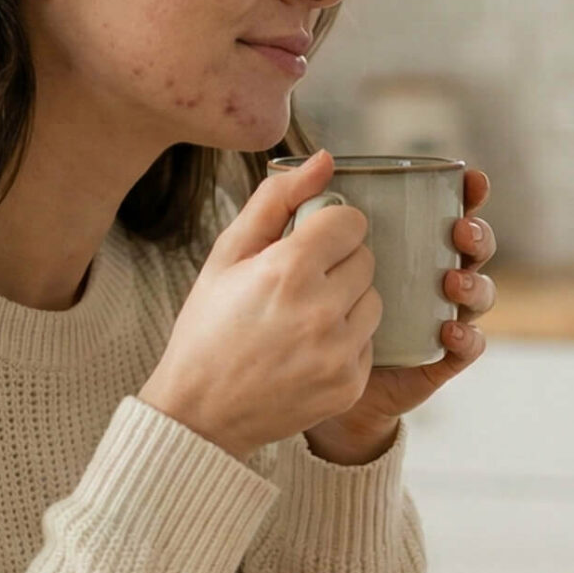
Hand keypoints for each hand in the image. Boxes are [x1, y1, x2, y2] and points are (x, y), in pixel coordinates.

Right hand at [139, 151, 380, 459]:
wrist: (199, 412)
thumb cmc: (209, 328)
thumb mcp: (227, 255)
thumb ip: (276, 200)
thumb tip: (323, 160)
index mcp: (288, 270)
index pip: (350, 222)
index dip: (328, 228)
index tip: (308, 243)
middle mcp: (320, 311)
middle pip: (365, 259)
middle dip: (338, 263)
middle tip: (300, 284)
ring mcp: (338, 352)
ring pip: (374, 300)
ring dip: (348, 301)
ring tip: (306, 316)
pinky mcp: (350, 384)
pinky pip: (370, 341)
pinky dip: (347, 341)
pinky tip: (309, 349)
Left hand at [303, 168, 496, 464]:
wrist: (283, 382)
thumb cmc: (279, 309)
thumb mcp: (275, 251)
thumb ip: (288, 201)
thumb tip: (322, 158)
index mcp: (400, 244)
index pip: (443, 211)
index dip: (466, 193)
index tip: (468, 179)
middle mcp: (424, 277)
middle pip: (470, 249)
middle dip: (476, 235)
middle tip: (459, 231)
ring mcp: (432, 317)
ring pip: (476, 295)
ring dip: (475, 284)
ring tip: (451, 281)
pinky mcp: (432, 359)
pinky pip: (465, 348)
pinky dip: (467, 338)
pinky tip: (448, 330)